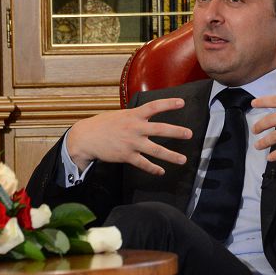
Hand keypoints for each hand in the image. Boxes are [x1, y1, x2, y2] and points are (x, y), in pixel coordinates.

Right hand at [66, 98, 191, 174]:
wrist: (86, 138)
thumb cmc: (103, 125)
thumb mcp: (120, 114)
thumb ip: (135, 115)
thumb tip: (147, 114)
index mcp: (133, 115)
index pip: (154, 106)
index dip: (168, 104)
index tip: (182, 102)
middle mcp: (135, 128)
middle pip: (160, 129)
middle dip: (177, 132)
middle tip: (189, 134)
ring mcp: (131, 143)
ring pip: (156, 150)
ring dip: (171, 156)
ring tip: (183, 160)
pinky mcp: (127, 156)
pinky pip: (144, 164)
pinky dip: (153, 169)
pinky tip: (161, 171)